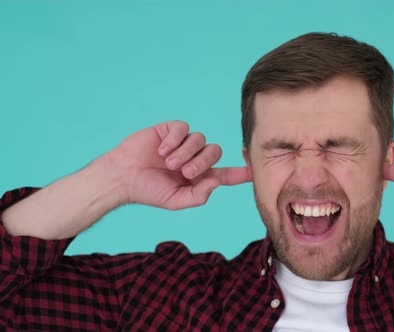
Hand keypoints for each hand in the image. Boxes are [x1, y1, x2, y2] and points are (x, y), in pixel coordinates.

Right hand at [104, 121, 251, 209]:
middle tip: (185, 171)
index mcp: (200, 177)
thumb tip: (216, 181)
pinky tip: (161, 150)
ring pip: (200, 139)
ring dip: (186, 152)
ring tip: (168, 162)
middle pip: (215, 152)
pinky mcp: (170, 131)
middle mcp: (194, 158)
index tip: (256, 170)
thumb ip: (198, 196)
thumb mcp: (176, 201)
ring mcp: (183, 143)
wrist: (122, 177)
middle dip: (203, 162)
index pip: (226, 174)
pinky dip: (174, 140)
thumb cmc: (148, 191)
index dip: (242, 172)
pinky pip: (183, 128)